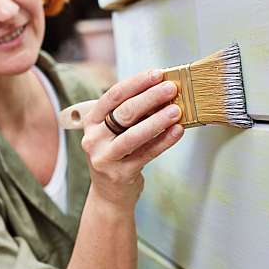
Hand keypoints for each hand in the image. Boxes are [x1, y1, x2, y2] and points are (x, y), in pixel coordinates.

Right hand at [80, 69, 183, 212]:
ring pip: (133, 135)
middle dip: (150, 98)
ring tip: (177, 110)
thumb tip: (162, 92)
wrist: (109, 194)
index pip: (113, 95)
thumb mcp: (115, 131)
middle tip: (171, 88)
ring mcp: (105, 157)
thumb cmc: (116, 154)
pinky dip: (164, 141)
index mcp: (91, 121)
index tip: (157, 74)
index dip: (136, 83)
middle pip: (124, 113)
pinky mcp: (120, 174)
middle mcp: (94, 138)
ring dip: (158, 120)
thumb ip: (132, 114)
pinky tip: (177, 131)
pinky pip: (146, 154)